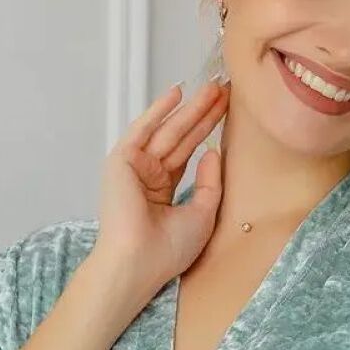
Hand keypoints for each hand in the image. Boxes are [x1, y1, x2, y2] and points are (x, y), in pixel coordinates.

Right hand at [94, 80, 230, 299]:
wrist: (141, 262)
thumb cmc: (169, 249)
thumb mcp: (203, 214)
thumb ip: (210, 183)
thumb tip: (213, 152)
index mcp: (163, 190)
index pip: (189, 152)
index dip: (208, 130)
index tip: (227, 110)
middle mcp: (148, 175)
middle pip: (182, 137)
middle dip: (203, 113)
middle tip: (225, 89)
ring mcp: (135, 166)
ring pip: (169, 131)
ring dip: (190, 108)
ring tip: (212, 87)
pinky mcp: (122, 161)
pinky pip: (143, 130)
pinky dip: (158, 111)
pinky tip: (177, 93)